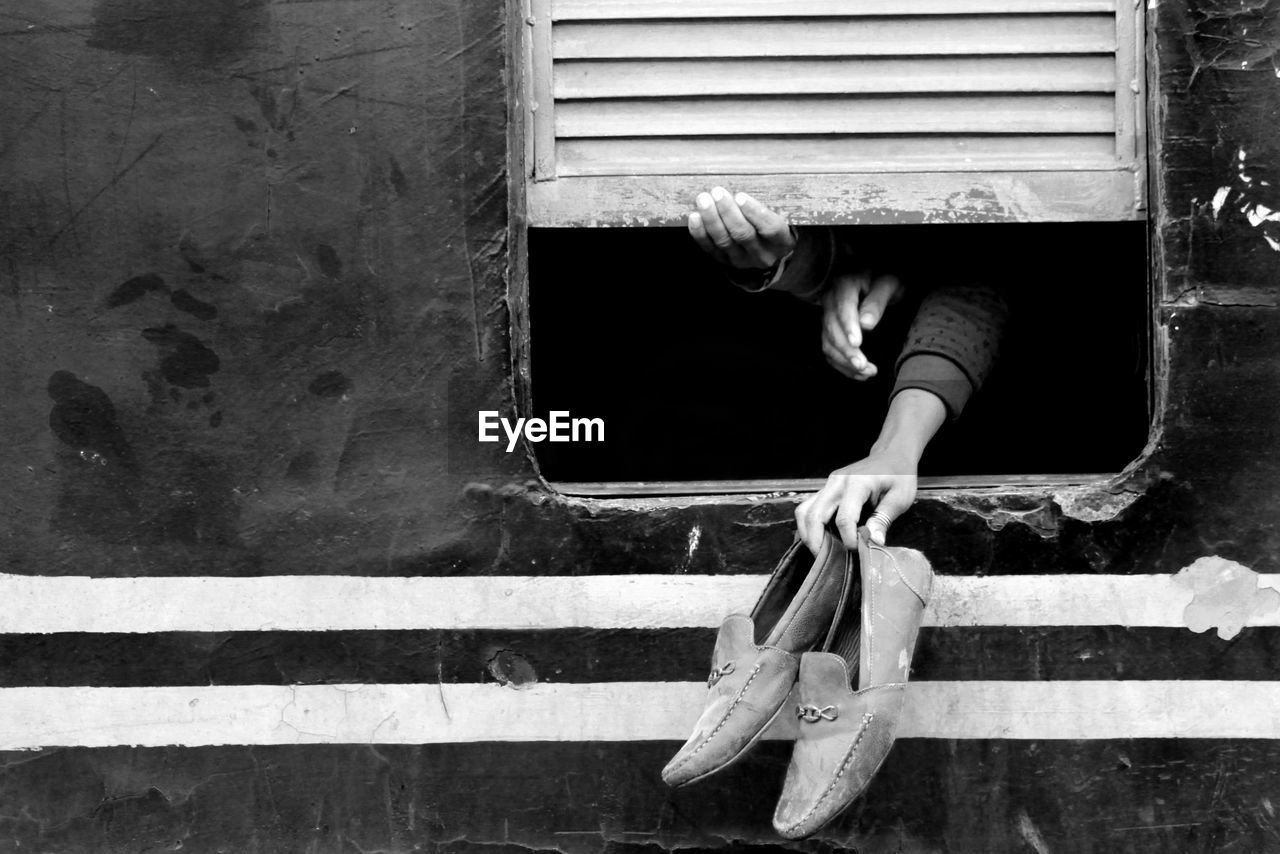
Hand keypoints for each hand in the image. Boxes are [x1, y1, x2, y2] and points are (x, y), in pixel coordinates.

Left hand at [687, 187, 794, 269]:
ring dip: (712, 219)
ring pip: (724, 241)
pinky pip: (709, 248)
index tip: (741, 196)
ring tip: (704, 200)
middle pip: (743, 234)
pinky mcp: (723, 261)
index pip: (770, 228)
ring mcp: (741, 260)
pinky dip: (700, 233)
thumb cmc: (772, 222)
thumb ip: (767, 201)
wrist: (765, 249)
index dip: (755, 213)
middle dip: (728, 212)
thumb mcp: (780, 214)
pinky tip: (695, 217)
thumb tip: (743, 178)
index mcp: (781, 241)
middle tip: (718, 192)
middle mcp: (762, 255)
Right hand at [795, 449, 916, 553]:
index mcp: (857, 483)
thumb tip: (874, 542)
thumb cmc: (899, 475)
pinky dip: (808, 526)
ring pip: (804, 511)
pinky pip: (808, 508)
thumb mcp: (900, 497)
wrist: (891, 455)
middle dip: (817, 542)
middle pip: (814, 515)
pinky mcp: (825, 489)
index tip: (858, 551)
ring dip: (807, 534)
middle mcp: (836, 482)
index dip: (848, 539)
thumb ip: (884, 519)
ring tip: (820, 552)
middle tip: (827, 561)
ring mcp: (828, 485)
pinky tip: (819, 539)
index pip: (844, 518)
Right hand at [821, 271, 902, 380]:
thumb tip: (866, 325)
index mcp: (845, 285)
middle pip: (832, 328)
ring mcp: (827, 316)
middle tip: (864, 366)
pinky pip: (829, 350)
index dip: (848, 326)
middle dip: (846, 350)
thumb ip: (877, 301)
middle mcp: (830, 300)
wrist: (875, 280)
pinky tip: (859, 374)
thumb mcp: (888, 285)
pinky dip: (842, 365)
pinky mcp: (829, 330)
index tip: (857, 344)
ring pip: (828, 342)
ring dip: (844, 361)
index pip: (843, 307)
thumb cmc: (884, 281)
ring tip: (868, 372)